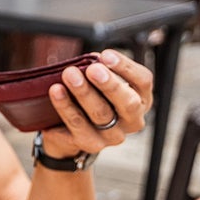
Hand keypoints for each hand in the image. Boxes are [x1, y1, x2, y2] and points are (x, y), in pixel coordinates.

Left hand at [38, 49, 153, 158]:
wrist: (68, 131)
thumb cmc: (89, 98)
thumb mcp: (99, 82)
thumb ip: (100, 71)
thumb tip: (90, 60)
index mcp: (141, 99)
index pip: (143, 81)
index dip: (125, 67)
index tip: (106, 55)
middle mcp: (132, 120)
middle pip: (127, 102)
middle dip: (109, 84)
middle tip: (92, 69)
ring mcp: (113, 136)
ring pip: (101, 114)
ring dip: (84, 92)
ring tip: (69, 74)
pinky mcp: (91, 144)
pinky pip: (78, 125)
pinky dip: (66, 107)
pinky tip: (56, 91)